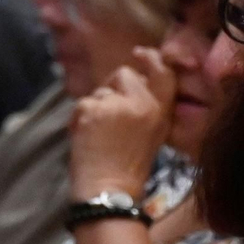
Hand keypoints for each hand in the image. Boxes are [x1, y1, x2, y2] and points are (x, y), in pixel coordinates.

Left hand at [69, 47, 175, 198]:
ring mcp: (116, 104)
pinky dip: (80, 119)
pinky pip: (83, 103)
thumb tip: (133, 85)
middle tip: (108, 113)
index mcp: (160, 111)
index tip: (140, 54)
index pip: (163, 72)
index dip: (151, 59)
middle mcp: (141, 102)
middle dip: (113, 88)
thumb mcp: (153, 135)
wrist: (109, 190)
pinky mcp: (93, 108)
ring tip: (98, 133)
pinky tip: (85, 137)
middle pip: (124, 75)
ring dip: (96, 107)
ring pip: (100, 90)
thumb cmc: (130, 168)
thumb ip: (148, 108)